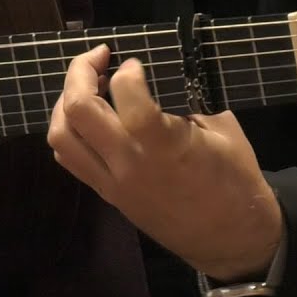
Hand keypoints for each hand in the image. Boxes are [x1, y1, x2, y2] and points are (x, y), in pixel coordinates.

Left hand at [47, 45, 282, 281]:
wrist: (231, 240)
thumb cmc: (235, 180)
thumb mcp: (223, 130)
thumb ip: (189, 98)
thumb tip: (161, 71)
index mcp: (164, 146)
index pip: (126, 96)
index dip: (126, 70)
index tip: (136, 63)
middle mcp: (128, 163)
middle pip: (77, 111)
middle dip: (80, 72)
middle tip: (99, 56)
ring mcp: (111, 182)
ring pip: (61, 136)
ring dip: (65, 102)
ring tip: (87, 85)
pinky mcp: (105, 194)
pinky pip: (69, 158)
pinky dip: (68, 130)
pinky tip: (88, 117)